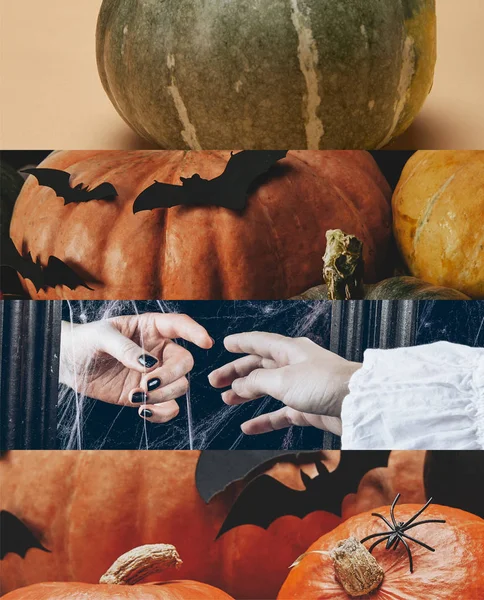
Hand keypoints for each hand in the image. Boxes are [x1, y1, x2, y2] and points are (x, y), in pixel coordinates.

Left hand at [60, 313, 212, 422]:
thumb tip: (149, 364)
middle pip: (184, 362)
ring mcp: (154, 374)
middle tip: (147, 384)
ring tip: (136, 397)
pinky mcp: (146, 395)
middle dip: (171, 375)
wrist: (67, 364)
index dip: (195, 332)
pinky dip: (162, 413)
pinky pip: (168, 407)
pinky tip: (143, 411)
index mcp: (151, 327)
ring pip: (179, 386)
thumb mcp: (101, 338)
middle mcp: (158, 350)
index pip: (179, 325)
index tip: (206, 342)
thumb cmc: (85, 341)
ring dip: (163, 395)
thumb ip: (125, 349)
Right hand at [208, 332, 360, 435]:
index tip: (225, 344)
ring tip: (227, 401)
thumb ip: (257, 382)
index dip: (240, 343)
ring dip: (246, 395)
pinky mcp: (307, 407)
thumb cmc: (324, 383)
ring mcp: (300, 386)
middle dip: (236, 373)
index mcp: (289, 349)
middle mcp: (294, 365)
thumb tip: (239, 385)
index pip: (259, 342)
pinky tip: (248, 427)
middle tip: (215, 381)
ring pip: (267, 389)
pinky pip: (279, 413)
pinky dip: (263, 419)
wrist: (357, 405)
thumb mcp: (283, 380)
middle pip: (259, 366)